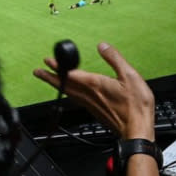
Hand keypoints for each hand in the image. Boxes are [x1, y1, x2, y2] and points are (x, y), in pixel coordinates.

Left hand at [33, 42, 155, 140]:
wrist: (136, 130)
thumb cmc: (135, 106)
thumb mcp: (129, 75)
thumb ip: (114, 59)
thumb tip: (103, 46)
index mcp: (95, 84)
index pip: (71, 74)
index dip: (58, 67)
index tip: (48, 61)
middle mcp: (89, 95)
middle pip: (65, 85)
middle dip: (50, 77)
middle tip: (38, 72)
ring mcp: (90, 105)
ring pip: (68, 93)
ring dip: (57, 85)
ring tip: (49, 80)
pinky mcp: (94, 111)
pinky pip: (75, 99)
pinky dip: (68, 93)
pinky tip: (70, 93)